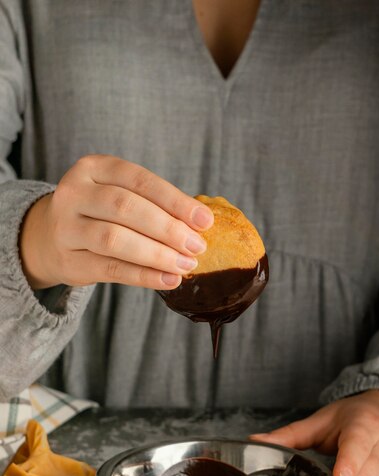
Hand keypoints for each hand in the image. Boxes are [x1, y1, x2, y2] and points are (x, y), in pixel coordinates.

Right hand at [20, 155, 213, 289]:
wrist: (49, 238)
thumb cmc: (99, 213)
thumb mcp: (119, 194)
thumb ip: (153, 204)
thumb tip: (200, 224)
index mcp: (93, 168)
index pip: (139, 180)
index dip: (175, 200)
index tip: (205, 220)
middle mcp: (74, 193)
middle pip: (125, 208)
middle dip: (168, 228)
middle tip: (198, 246)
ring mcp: (66, 227)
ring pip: (115, 239)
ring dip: (157, 254)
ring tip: (186, 264)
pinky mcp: (69, 260)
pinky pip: (111, 269)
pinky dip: (144, 276)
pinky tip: (168, 280)